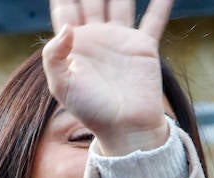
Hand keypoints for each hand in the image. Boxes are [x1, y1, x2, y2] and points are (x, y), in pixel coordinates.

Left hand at [44, 0, 173, 155]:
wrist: (126, 129)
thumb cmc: (91, 112)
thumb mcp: (61, 86)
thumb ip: (54, 56)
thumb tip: (68, 27)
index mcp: (74, 43)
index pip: (65, 8)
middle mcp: (97, 35)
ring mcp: (121, 39)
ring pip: (120, 2)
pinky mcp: (144, 47)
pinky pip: (153, 20)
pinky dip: (160, 4)